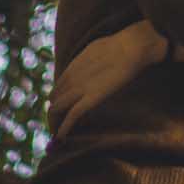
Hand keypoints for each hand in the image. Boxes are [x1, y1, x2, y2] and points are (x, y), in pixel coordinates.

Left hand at [48, 19, 165, 138]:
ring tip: (55, 131)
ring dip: (54, 120)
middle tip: (58, 122)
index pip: (58, 87)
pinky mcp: (90, 100)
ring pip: (57, 108)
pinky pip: (72, 116)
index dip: (56, 98)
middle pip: (54, 99)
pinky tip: (60, 136)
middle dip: (53, 111)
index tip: (60, 106)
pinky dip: (64, 127)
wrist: (129, 47)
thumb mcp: (95, 51)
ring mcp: (80, 89)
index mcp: (73, 66)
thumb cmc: (118, 46)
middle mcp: (72, 78)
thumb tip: (87, 68)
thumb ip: (86, 62)